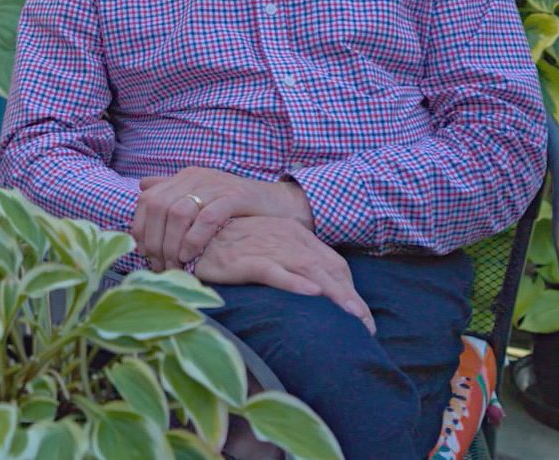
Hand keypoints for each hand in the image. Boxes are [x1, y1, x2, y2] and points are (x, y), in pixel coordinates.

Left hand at [133, 167, 313, 270]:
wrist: (279, 203)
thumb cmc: (236, 205)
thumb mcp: (202, 194)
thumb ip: (172, 190)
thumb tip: (143, 187)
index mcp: (185, 177)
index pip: (148, 199)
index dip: (141, 227)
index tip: (143, 252)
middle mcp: (196, 177)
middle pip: (159, 207)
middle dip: (154, 240)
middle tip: (158, 264)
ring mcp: (215, 185)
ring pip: (178, 213)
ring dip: (171, 243)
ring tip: (173, 263)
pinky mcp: (235, 197)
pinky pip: (207, 219)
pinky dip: (194, 239)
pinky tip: (190, 255)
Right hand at [193, 216, 375, 334]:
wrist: (192, 231)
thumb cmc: (231, 243)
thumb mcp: (268, 247)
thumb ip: (291, 262)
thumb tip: (318, 290)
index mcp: (294, 233)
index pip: (333, 264)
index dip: (351, 291)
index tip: (363, 319)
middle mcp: (285, 238)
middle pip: (326, 269)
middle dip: (350, 299)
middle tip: (366, 326)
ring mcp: (265, 247)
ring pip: (307, 271)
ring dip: (333, 294)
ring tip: (352, 317)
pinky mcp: (243, 258)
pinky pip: (272, 270)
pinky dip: (292, 281)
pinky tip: (311, 293)